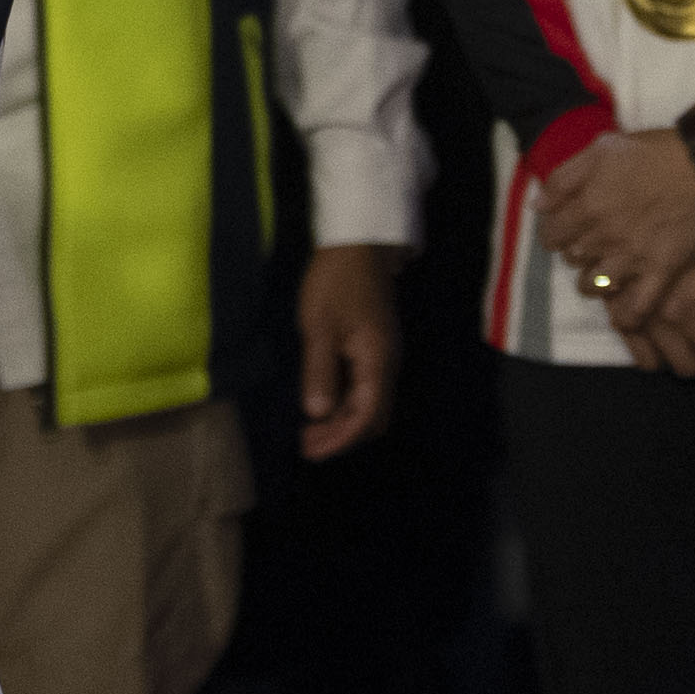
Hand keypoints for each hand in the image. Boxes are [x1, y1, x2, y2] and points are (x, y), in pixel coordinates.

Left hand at [293, 243, 401, 460]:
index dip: (340, 440)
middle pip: (373, 417)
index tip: (310, 450)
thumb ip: (319, 371)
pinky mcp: (375, 347)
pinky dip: (344, 402)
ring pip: (369, 403)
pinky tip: (320, 401)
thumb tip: (317, 414)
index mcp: (378, 361)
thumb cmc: (335, 281)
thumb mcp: (320, 326)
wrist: (358, 244)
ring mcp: (384, 355)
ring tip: (308, 429)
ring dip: (342, 421)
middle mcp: (388, 363)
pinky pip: (365, 387)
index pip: (366, 417)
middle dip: (342, 436)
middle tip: (306, 443)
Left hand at [543, 126, 694, 340]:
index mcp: (588, 205)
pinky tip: (625, 313)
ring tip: (605, 273)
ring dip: (594, 282)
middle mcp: (605, 236)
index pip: (552, 235)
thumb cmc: (656, 150)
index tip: (566, 229)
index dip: (555, 233)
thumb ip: (565, 177)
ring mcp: (633, 256)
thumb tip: (537, 205)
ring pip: (595, 286)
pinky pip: (638, 305)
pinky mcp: (662, 270)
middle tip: (591, 245)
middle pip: (572, 259)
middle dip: (576, 253)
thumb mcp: (603, 148)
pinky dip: (628, 313)